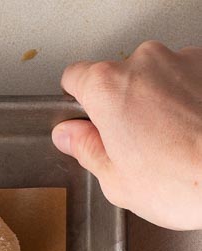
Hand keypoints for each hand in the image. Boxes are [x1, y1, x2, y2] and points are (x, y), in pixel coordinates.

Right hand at [52, 41, 201, 229]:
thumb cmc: (182, 181)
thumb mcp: (115, 180)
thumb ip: (87, 149)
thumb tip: (69, 135)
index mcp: (108, 87)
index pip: (75, 78)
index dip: (78, 105)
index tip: (86, 125)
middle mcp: (144, 62)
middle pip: (116, 78)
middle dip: (120, 108)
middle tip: (131, 147)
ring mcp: (181, 60)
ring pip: (153, 78)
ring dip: (155, 103)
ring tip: (167, 144)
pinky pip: (185, 80)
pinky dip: (184, 100)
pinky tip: (189, 133)